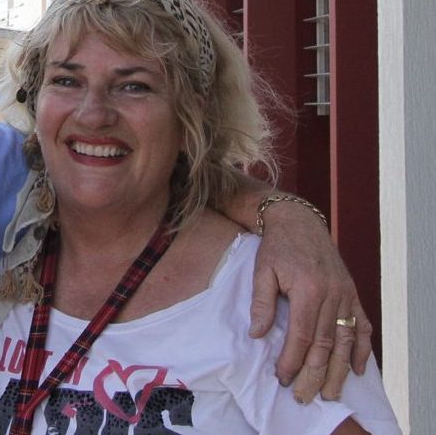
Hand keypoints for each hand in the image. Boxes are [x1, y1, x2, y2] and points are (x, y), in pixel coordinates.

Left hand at [249, 201, 372, 401]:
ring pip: (346, 340)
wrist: (299, 222)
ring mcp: (346, 295)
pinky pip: (362, 325)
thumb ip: (261, 303)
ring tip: (331, 393)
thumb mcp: (262, 271)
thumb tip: (257, 335)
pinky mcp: (352, 293)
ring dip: (339, 369)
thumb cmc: (277, 248)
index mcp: (308, 290)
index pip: (302, 336)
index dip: (293, 360)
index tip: (282, 378)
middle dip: (315, 374)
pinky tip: (356, 368)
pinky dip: (362, 348)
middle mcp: (332, 295)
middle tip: (304, 396)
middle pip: (326, 344)